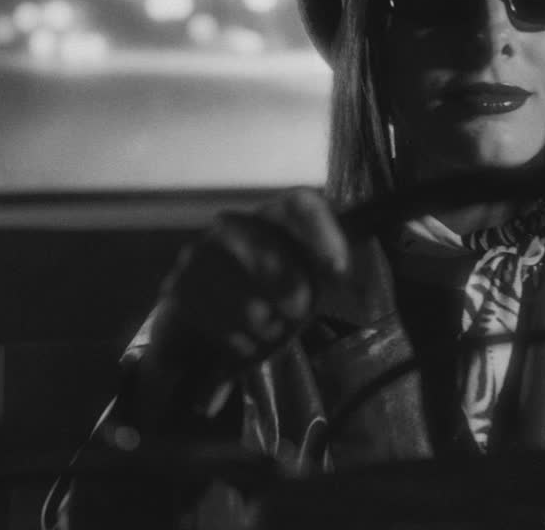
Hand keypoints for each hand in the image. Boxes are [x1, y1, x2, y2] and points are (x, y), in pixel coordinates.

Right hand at [157, 188, 350, 366]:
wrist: (202, 334)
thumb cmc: (264, 303)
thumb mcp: (304, 288)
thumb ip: (331, 282)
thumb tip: (366, 294)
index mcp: (271, 220)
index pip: (299, 203)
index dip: (321, 231)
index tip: (339, 270)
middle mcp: (232, 227)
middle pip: (262, 238)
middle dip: (285, 279)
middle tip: (296, 309)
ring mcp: (199, 254)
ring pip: (235, 281)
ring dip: (260, 317)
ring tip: (267, 328)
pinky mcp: (177, 289)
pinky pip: (210, 313)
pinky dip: (235, 336)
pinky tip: (243, 342)